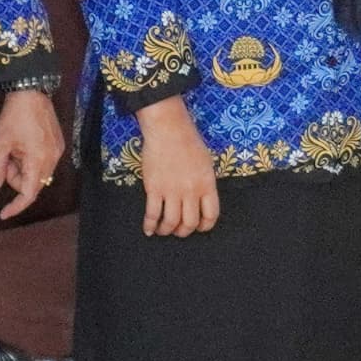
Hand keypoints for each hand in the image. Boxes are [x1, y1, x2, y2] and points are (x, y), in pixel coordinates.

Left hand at [0, 88, 64, 219]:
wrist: (32, 92)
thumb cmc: (14, 117)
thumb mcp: (0, 143)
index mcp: (37, 161)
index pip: (28, 194)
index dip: (16, 206)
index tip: (3, 214)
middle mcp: (52, 160)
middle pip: (33, 184)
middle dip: (16, 179)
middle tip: (3, 161)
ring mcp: (58, 152)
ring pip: (39, 174)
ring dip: (23, 170)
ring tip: (13, 149)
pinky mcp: (59, 144)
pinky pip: (44, 163)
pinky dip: (32, 162)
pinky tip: (23, 146)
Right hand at [134, 99, 220, 237]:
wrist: (168, 130)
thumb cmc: (188, 142)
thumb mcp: (206, 163)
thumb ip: (205, 184)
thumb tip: (202, 200)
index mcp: (207, 184)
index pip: (211, 215)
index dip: (205, 226)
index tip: (199, 228)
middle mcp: (191, 191)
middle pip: (190, 222)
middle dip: (184, 231)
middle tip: (179, 231)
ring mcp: (172, 191)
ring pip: (171, 222)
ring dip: (166, 230)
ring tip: (163, 230)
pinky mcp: (154, 189)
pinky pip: (152, 214)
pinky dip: (150, 225)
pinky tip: (148, 229)